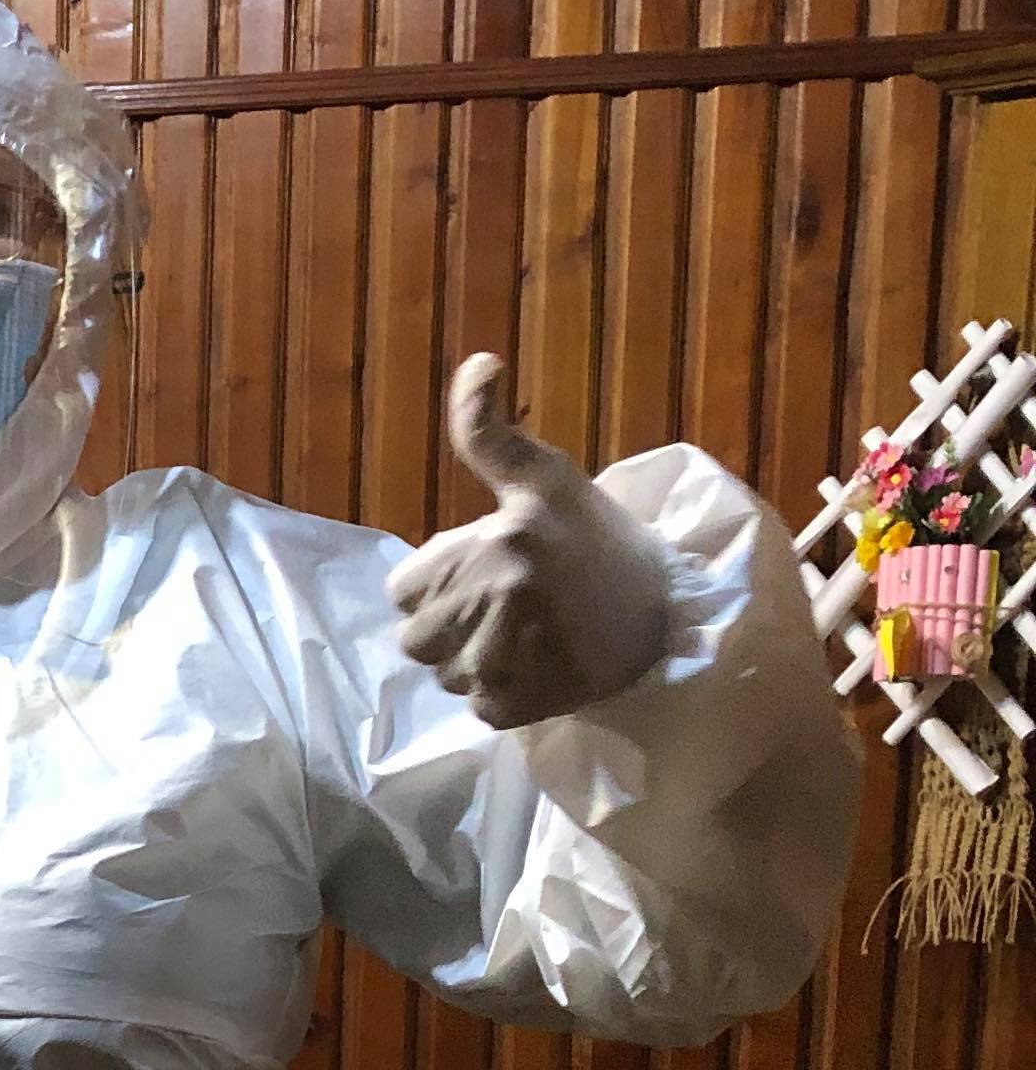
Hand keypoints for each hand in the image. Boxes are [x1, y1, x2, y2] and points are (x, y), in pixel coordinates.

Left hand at [386, 356, 674, 729]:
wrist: (666, 609)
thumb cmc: (593, 538)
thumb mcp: (542, 477)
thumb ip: (489, 432)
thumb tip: (478, 361)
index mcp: (489, 546)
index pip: (403, 588)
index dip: (438, 580)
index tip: (487, 569)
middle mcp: (492, 604)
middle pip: (417, 638)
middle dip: (451, 624)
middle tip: (508, 606)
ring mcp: (506, 661)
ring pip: (446, 676)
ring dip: (475, 660)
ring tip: (527, 636)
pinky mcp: (523, 705)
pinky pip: (479, 707)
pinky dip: (502, 695)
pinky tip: (540, 666)